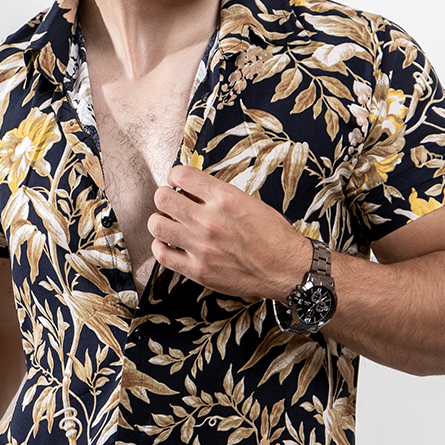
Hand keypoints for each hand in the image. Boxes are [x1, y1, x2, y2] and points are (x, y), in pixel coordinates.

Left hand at [148, 164, 310, 300]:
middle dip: (165, 196)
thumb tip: (192, 189)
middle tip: (171, 202)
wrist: (287, 269)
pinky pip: (162, 254)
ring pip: (157, 224)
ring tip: (169, 223)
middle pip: (163, 198)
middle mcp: (210, 221)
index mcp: (225, 198)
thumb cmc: (273, 236)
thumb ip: (218, 194)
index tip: (176, 181)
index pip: (181, 175)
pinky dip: (161, 246)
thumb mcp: (249, 202)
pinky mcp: (198, 270)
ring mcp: (201, 247)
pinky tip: (170, 243)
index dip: (175, 176)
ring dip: (160, 220)